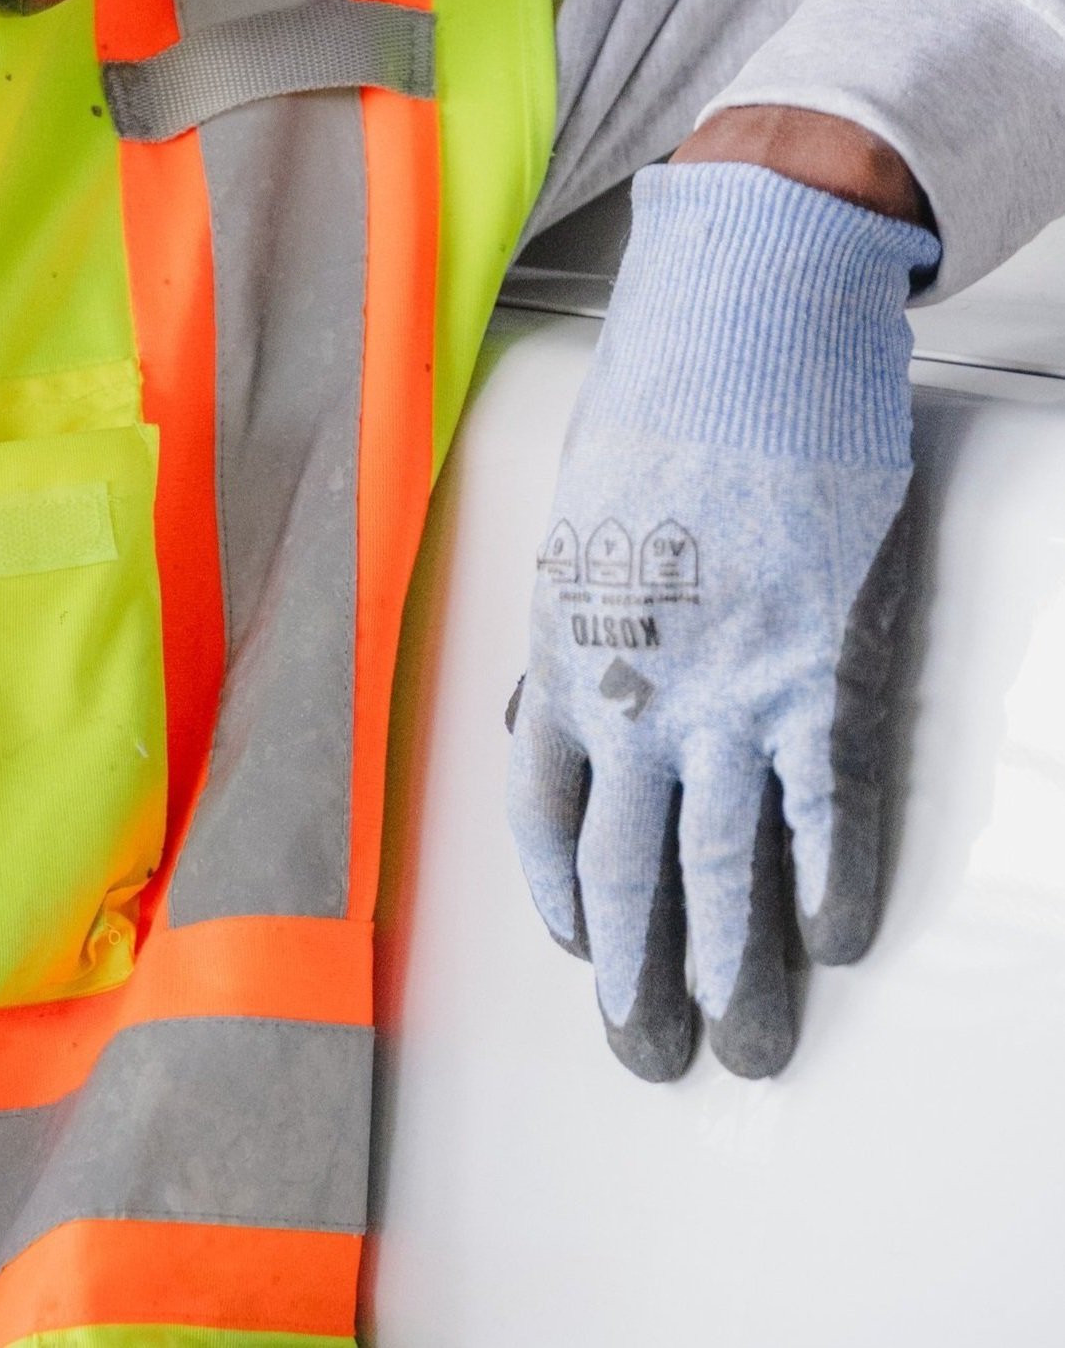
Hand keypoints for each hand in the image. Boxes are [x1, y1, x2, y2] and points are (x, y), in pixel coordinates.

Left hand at [505, 158, 933, 1077]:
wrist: (743, 323)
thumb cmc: (660, 396)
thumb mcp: (582, 508)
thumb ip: (581, 608)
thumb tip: (579, 682)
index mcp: (561, 635)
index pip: (539, 801)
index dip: (558, 888)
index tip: (575, 946)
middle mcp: (632, 678)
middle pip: (626, 861)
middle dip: (639, 973)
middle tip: (654, 1055)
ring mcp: (727, 682)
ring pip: (727, 864)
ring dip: (739, 968)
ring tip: (751, 1046)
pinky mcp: (818, 665)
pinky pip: (826, 804)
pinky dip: (832, 880)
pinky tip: (839, 940)